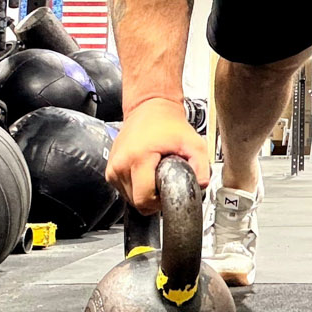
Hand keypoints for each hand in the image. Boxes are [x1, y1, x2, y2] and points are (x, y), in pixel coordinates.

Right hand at [105, 97, 211, 212]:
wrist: (149, 108)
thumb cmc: (168, 124)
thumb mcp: (193, 143)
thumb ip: (201, 166)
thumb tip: (201, 185)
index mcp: (138, 158)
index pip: (144, 200)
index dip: (159, 202)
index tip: (167, 189)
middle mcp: (121, 165)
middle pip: (137, 202)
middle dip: (153, 198)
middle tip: (163, 179)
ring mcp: (113, 168)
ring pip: (130, 198)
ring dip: (144, 192)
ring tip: (154, 172)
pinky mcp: (110, 170)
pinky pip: (124, 190)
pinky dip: (136, 186)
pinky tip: (145, 172)